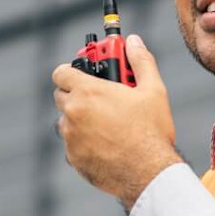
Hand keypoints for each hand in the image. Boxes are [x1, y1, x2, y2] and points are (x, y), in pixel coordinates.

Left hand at [53, 34, 183, 210]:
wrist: (149, 174)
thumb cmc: (151, 132)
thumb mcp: (153, 90)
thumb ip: (141, 61)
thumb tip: (134, 42)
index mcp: (88, 92)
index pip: (61, 72)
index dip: (70, 70)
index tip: (82, 73)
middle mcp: (73, 113)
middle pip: (62, 95)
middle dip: (77, 94)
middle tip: (100, 97)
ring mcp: (71, 138)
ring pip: (67, 121)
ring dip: (80, 119)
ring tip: (107, 122)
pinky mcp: (73, 159)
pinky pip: (72, 145)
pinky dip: (83, 142)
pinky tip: (106, 144)